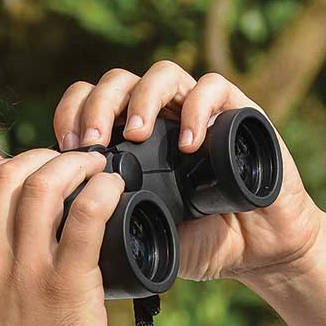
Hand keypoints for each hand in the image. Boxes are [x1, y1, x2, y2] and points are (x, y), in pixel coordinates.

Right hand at [0, 148, 127, 325]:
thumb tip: (27, 240)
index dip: (9, 166)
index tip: (39, 172)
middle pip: (7, 175)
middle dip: (46, 156)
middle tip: (78, 164)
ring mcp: (23, 273)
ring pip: (43, 184)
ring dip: (77, 164)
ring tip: (99, 169)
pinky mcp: (66, 286)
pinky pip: (84, 215)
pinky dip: (102, 189)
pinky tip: (114, 188)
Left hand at [52, 62, 325, 285]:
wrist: (259, 251)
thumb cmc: (202, 242)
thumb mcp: (146, 234)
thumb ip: (114, 220)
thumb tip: (68, 220)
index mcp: (132, 141)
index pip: (90, 103)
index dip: (71, 114)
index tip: (65, 147)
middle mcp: (163, 118)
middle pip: (119, 82)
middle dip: (98, 104)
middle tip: (91, 141)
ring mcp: (199, 111)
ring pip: (162, 74)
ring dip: (142, 98)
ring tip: (135, 134)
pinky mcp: (238, 113)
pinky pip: (214, 88)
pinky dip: (198, 109)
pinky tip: (190, 143)